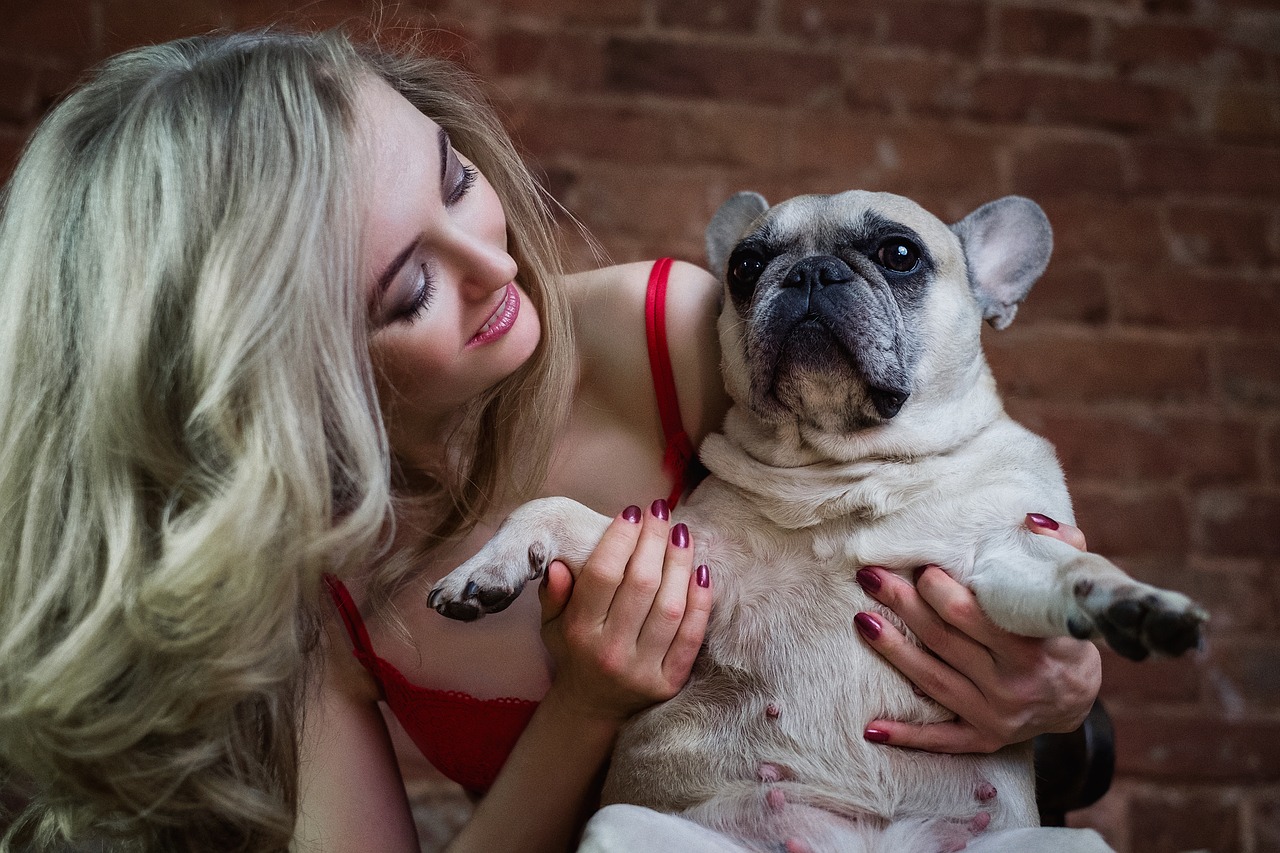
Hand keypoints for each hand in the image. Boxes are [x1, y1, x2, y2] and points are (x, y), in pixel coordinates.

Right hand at [538, 500, 712, 723]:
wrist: (592, 708)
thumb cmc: (573, 653)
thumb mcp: (551, 625)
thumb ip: (553, 594)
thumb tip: (559, 564)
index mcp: (579, 632)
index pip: (602, 576)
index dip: (620, 539)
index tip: (631, 512)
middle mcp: (610, 651)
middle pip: (641, 584)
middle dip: (654, 540)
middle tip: (661, 512)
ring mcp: (642, 669)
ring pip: (670, 607)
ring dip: (680, 564)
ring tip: (682, 534)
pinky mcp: (669, 682)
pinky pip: (691, 636)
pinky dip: (700, 602)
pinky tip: (701, 572)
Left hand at [854, 513, 1101, 752]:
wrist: (1080, 699)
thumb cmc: (1067, 634)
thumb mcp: (1077, 592)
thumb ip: (1062, 550)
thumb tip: (1030, 520)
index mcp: (1034, 649)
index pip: (975, 618)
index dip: (941, 593)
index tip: (921, 568)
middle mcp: (1013, 687)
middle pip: (943, 642)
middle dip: (903, 606)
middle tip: (871, 577)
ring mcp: (996, 716)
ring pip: (932, 681)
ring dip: (892, 650)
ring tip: (862, 620)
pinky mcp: (984, 738)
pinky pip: (940, 741)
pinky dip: (906, 735)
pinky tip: (871, 727)